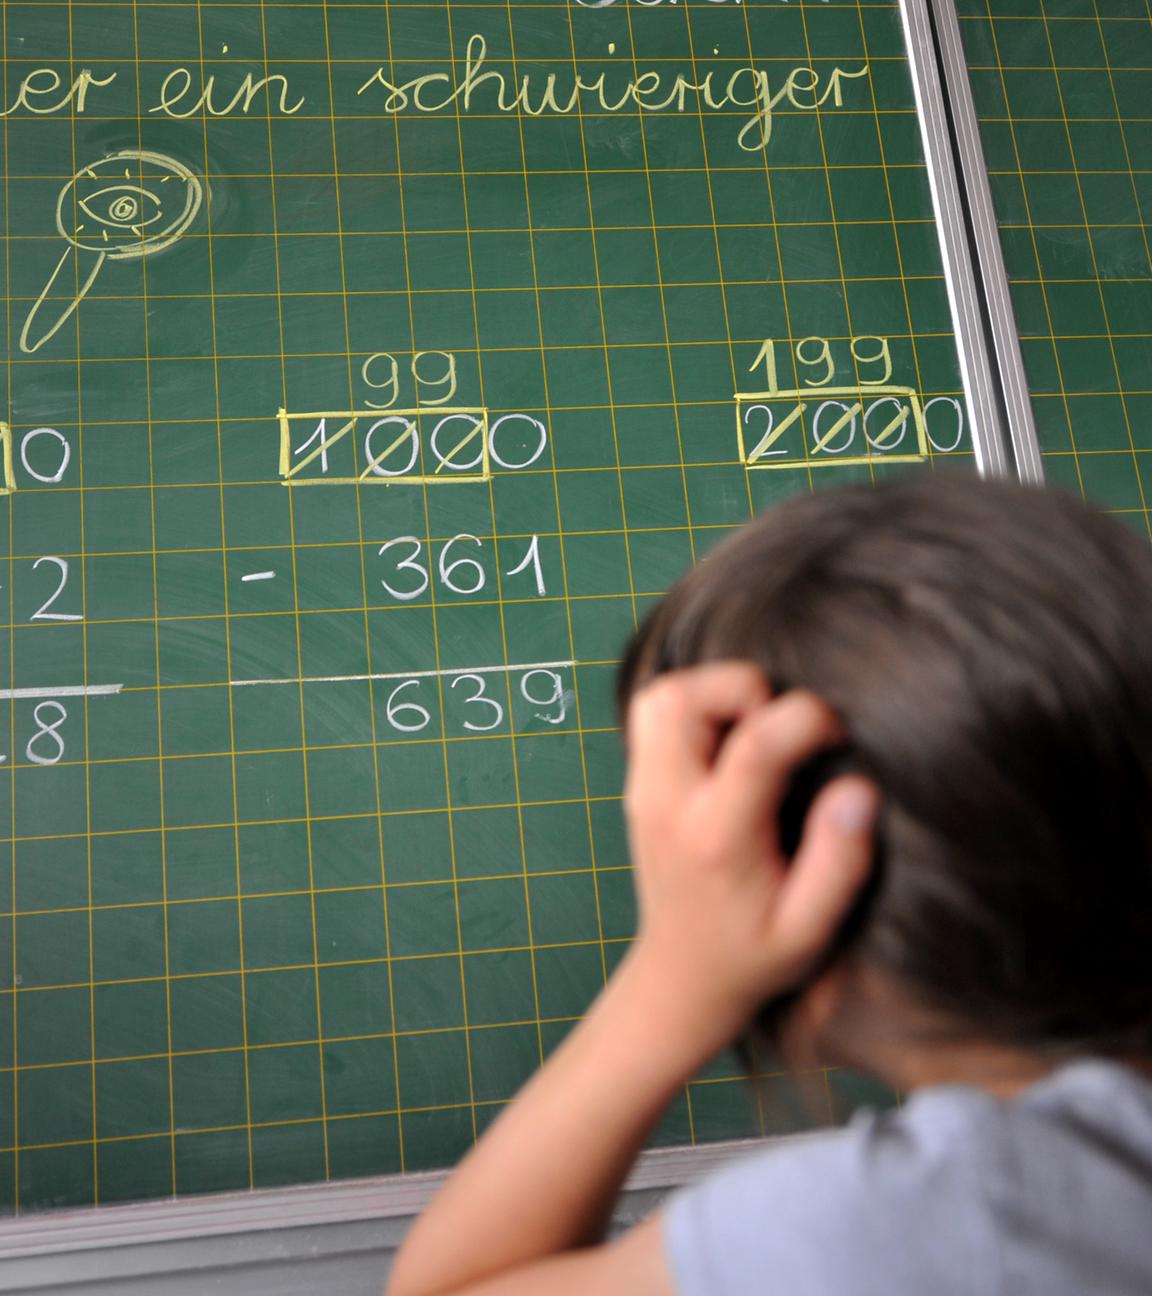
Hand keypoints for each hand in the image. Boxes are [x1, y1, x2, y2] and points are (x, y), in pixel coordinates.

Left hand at [624, 663, 878, 1043]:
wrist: (682, 978)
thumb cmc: (755, 955)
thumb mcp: (812, 929)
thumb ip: (840, 861)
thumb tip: (858, 790)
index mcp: (717, 837)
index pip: (755, 743)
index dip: (809, 718)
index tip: (838, 739)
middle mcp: (669, 802)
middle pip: (684, 698)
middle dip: (747, 690)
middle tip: (783, 728)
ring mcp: (644, 789)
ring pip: (661, 695)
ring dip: (715, 691)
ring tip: (757, 727)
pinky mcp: (639, 782)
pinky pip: (654, 712)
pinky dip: (696, 705)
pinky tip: (731, 740)